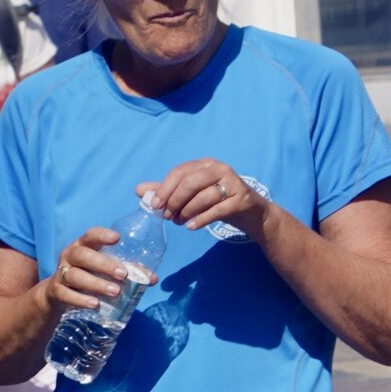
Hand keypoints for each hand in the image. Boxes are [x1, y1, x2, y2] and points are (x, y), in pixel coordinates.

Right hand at [41, 227, 136, 314]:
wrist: (59, 294)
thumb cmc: (88, 276)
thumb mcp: (102, 270)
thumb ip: (126, 272)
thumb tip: (152, 278)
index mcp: (82, 247)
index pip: (90, 236)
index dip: (101, 235)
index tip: (117, 238)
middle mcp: (69, 257)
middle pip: (82, 255)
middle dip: (103, 264)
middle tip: (123, 275)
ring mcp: (61, 274)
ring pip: (75, 276)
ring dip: (96, 284)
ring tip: (115, 292)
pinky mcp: (56, 291)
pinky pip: (66, 294)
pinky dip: (80, 300)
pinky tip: (95, 304)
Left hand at [148, 160, 267, 240]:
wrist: (252, 214)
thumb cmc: (218, 201)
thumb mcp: (192, 195)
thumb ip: (167, 191)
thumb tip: (139, 190)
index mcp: (204, 164)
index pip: (179, 172)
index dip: (164, 188)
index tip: (154, 205)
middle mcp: (219, 169)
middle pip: (190, 182)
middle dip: (175, 200)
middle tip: (167, 216)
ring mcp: (233, 183)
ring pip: (204, 196)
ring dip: (187, 211)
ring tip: (179, 222)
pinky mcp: (242, 199)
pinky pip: (218, 209)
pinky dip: (201, 219)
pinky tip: (191, 227)